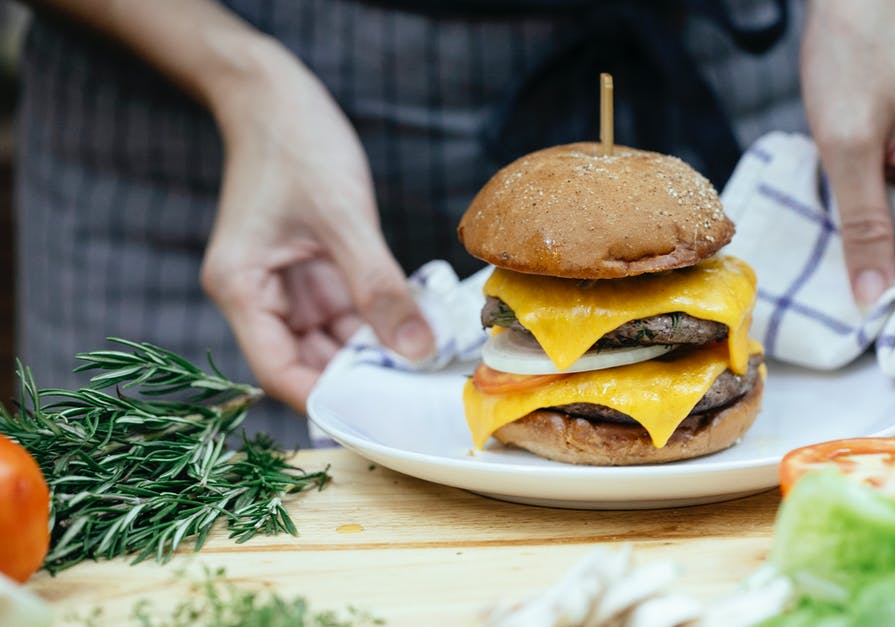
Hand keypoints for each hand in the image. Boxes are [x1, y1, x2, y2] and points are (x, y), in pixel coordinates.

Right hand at [201, 39, 433, 411]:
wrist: (276, 93)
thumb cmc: (296, 145)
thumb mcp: (343, 219)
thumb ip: (379, 288)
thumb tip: (415, 351)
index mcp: (241, 289)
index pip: (279, 371)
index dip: (326, 399)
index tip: (379, 417)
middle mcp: (258, 296)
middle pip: (308, 362)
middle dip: (359, 379)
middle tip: (419, 394)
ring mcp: (287, 284)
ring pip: (333, 340)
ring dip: (375, 352)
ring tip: (428, 366)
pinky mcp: (314, 270)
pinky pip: (348, 311)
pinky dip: (380, 322)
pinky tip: (419, 329)